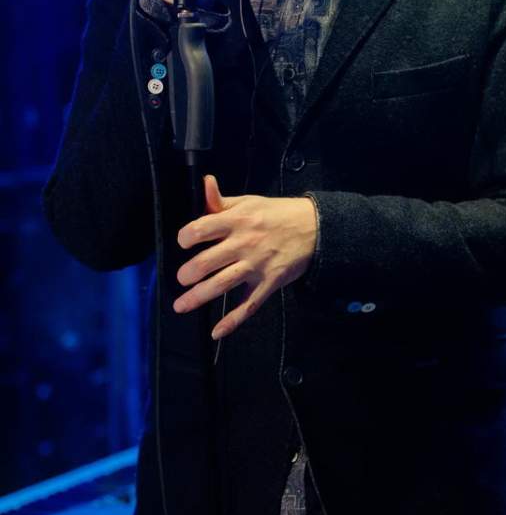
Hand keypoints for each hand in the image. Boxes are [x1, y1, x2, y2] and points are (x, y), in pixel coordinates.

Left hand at [174, 175, 317, 338]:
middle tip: (181, 278)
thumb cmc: (277, 213)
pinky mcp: (269, 282)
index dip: (185, 238)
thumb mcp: (249, 201)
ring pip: (222, 284)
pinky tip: (217, 331)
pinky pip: (248, 305)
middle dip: (187, 274)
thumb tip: (205, 183)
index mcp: (237, 220)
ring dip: (198, 297)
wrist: (315, 227)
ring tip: (181, 305)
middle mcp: (244, 243)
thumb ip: (222, 200)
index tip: (183, 244)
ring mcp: (257, 265)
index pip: (201, 229)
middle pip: (207, 262)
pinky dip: (232, 321)